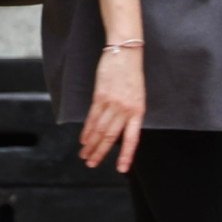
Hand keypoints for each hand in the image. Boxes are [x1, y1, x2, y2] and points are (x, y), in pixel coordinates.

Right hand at [79, 46, 146, 173]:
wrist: (125, 52)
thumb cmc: (132, 74)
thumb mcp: (137, 95)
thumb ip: (130, 112)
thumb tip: (118, 129)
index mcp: (139, 111)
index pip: (132, 139)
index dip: (126, 155)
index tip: (121, 169)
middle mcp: (126, 109)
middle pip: (110, 136)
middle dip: (100, 152)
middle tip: (91, 163)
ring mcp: (112, 103)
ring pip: (99, 129)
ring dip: (90, 144)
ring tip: (84, 154)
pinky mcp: (100, 95)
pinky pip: (92, 117)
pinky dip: (86, 129)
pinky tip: (83, 138)